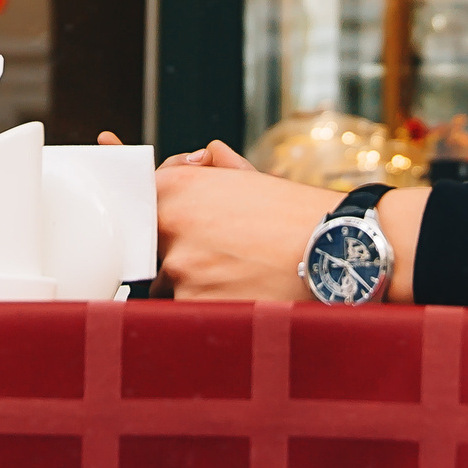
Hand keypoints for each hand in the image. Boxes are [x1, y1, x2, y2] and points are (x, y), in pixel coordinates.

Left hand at [154, 141, 339, 299]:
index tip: (147, 216)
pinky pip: (187, 308)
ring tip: (237, 273)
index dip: (142, 211)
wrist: (333, 247)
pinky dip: (208, 305)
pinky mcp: (193, 305)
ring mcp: (180, 268)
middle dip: (174, 249)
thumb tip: (198, 159)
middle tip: (216, 250)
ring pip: (168, 281)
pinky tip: (240, 293)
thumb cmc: (293, 213)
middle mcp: (171, 224)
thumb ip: (211, 168)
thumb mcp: (248, 177)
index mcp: (177, 187)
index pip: (134, 200)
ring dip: (192, 280)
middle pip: (150, 245)